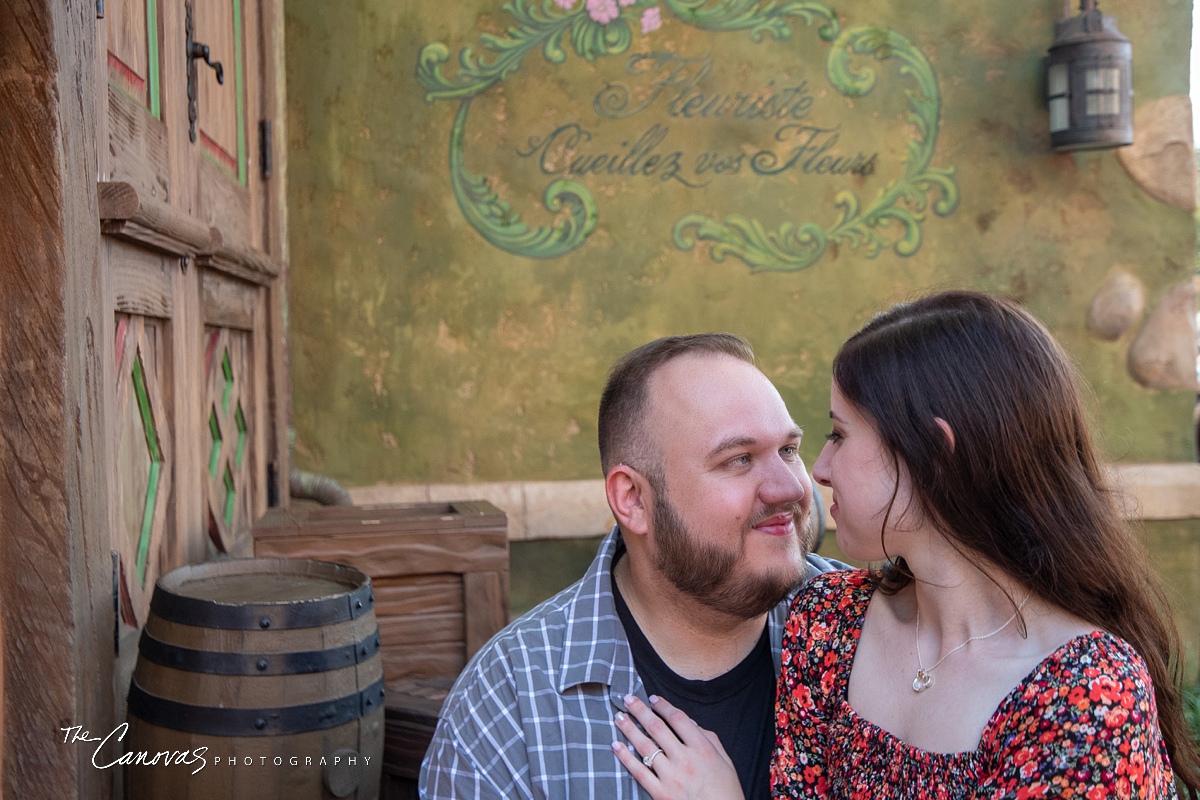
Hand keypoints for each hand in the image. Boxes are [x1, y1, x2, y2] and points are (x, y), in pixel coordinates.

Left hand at [612, 694, 744, 799]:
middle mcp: (685, 760)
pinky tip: (616, 745)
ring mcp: (671, 777)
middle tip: (628, 699)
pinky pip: (638, 772)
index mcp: (702, 749)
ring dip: (629, 729)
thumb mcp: (725, 761)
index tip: (653, 698)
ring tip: (619, 717)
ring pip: (645, 746)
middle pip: (657, 728)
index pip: (678, 719)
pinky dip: (625, 757)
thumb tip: (689, 722)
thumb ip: (708, 738)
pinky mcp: (660, 794)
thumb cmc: (725, 791)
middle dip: (640, 711)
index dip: (664, 706)